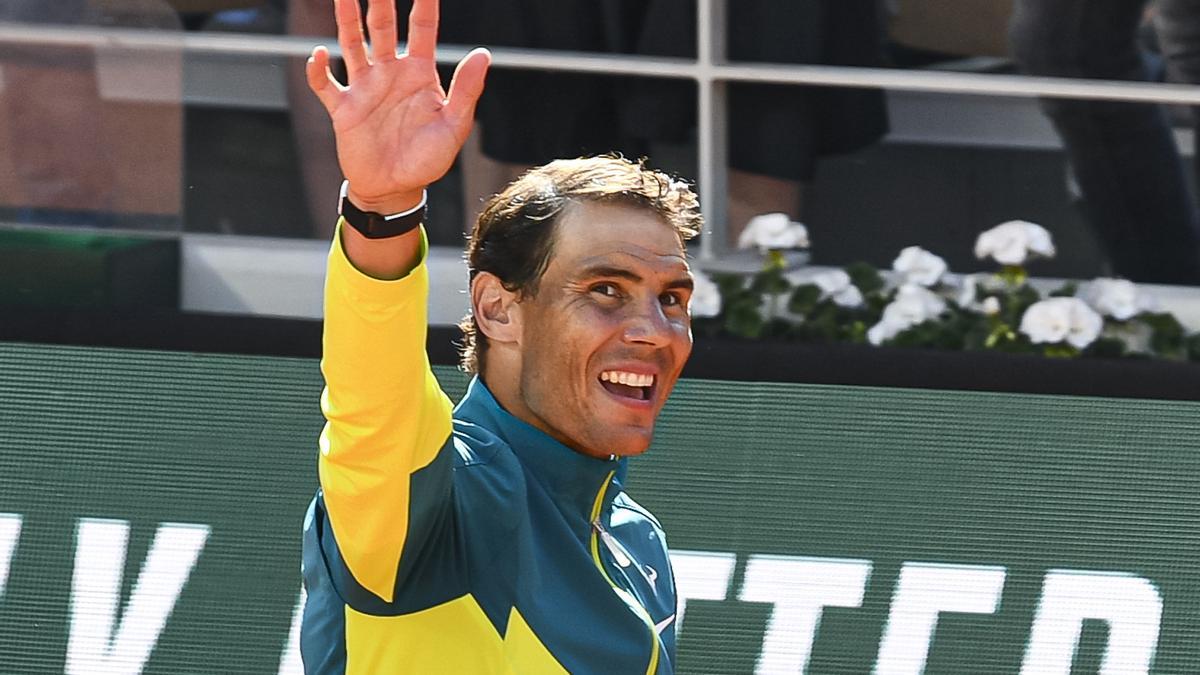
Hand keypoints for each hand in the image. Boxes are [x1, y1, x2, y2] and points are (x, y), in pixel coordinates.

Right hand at [306, 0, 489, 213]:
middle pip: (383, 26)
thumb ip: (466, 91)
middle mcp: (390, 73)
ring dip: (347, 20)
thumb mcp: (453, 126)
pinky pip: (326, 85)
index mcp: (419, 73)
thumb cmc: (427, 159)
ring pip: (352, 44)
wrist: (395, 189)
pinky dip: (319, 70)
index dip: (425, 2)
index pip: (423, 27)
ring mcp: (365, 88)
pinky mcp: (343, 108)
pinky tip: (319, 54)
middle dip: (380, 0)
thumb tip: (483, 54)